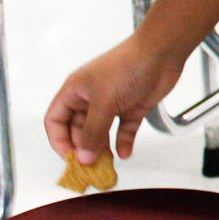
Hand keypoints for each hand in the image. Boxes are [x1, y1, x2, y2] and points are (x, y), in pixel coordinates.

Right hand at [45, 35, 185, 166]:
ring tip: (106, 164)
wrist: (162, 53)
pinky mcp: (132, 107)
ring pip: (101, 132)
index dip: (59, 140)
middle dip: (83, 148)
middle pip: (78, 129)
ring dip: (102, 148)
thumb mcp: (104, 102)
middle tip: (89, 166)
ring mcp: (112, 103)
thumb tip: (83, 157)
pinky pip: (124, 130)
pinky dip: (124, 142)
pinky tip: (125, 153)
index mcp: (75, 91)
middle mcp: (91, 98)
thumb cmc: (127, 66)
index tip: (69, 158)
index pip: (56, 120)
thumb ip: (93, 132)